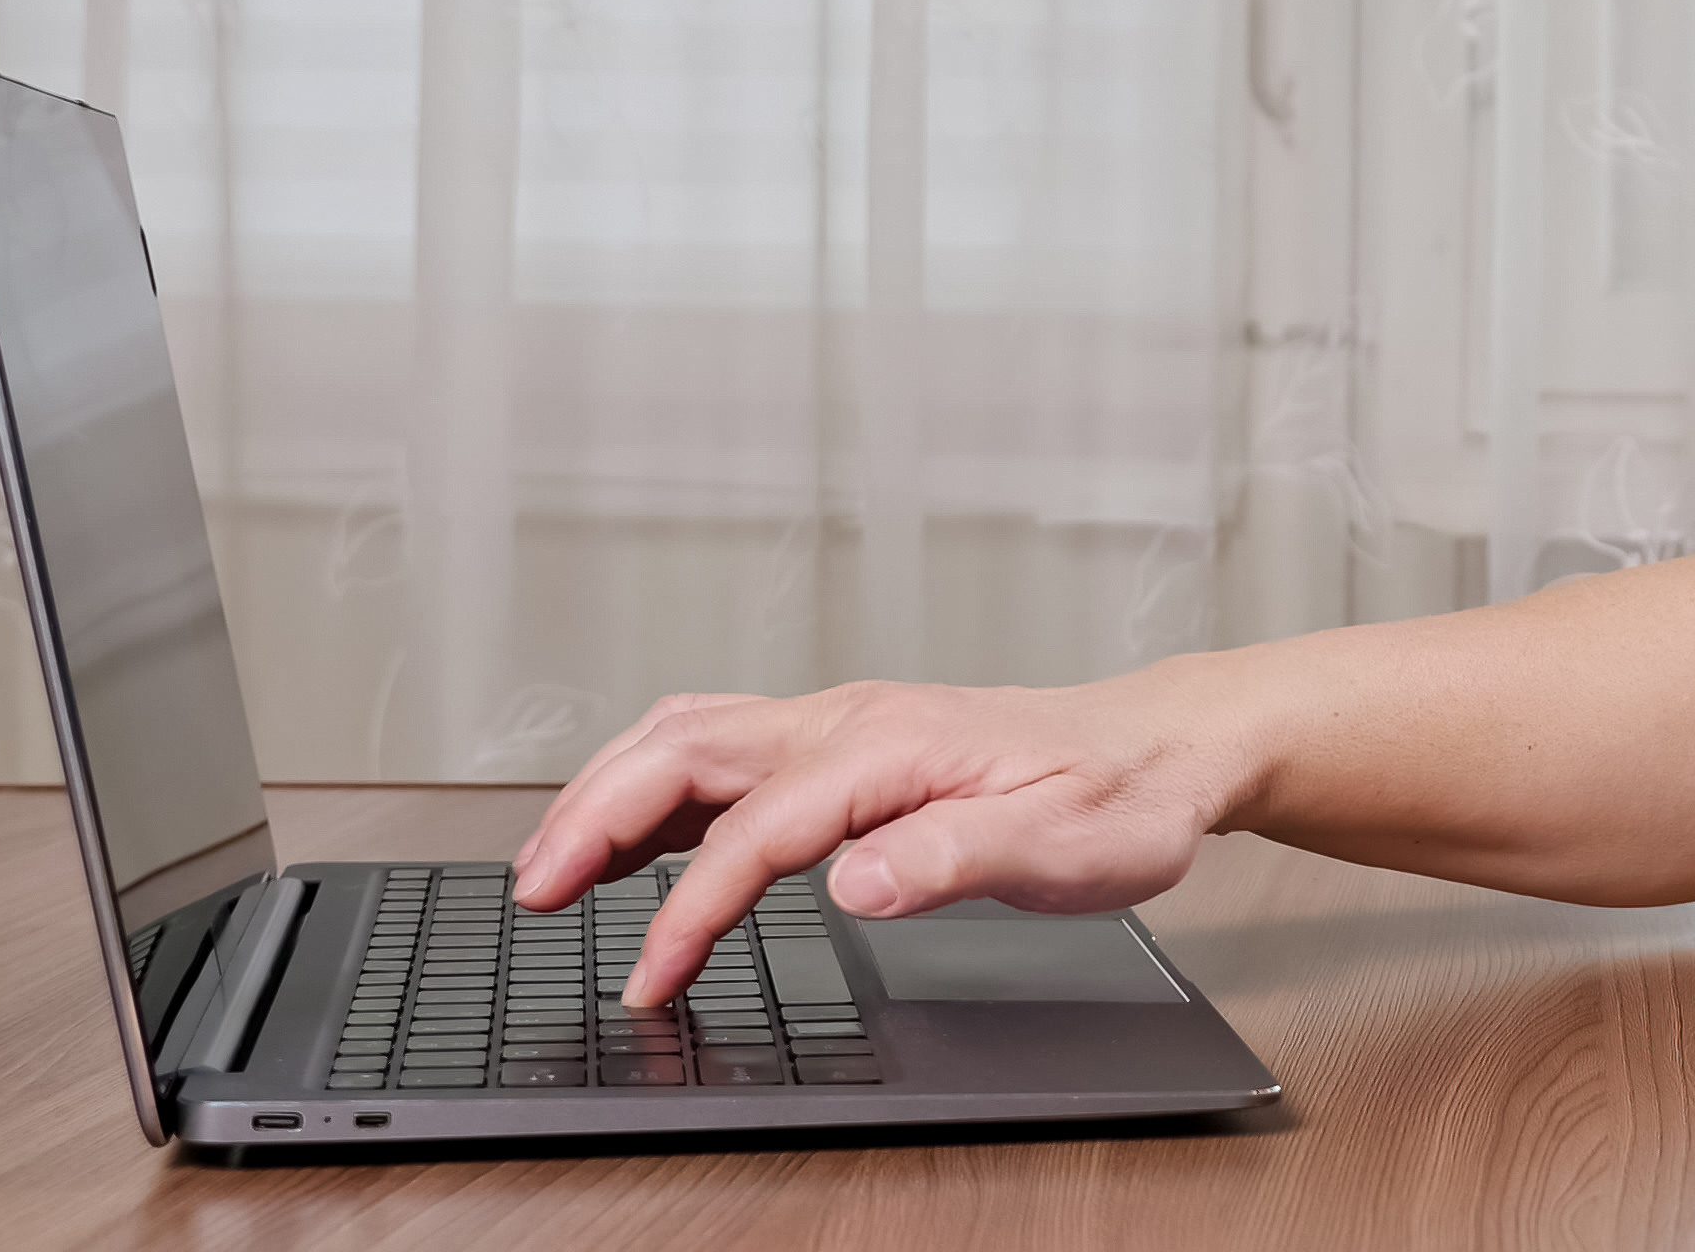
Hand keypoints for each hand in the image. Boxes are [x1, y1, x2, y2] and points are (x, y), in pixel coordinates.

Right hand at [507, 669, 1242, 1006]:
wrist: (1161, 748)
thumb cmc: (1118, 797)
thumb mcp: (1060, 844)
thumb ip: (954, 859)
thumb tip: (857, 880)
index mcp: (892, 745)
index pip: (756, 828)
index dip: (688, 908)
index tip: (648, 976)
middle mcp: (851, 719)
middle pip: (685, 750)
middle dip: (593, 817)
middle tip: (532, 894)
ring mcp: (841, 723)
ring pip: (690, 737)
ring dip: (607, 793)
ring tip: (549, 866)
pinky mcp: (844, 742)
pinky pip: (724, 748)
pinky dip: (655, 786)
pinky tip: (634, 835)